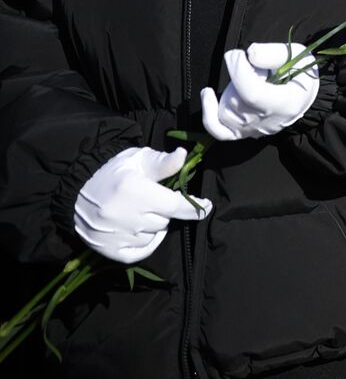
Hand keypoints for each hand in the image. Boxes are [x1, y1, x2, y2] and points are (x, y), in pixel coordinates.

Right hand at [74, 146, 211, 262]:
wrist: (74, 191)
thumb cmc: (112, 172)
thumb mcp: (137, 160)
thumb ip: (163, 163)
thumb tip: (184, 156)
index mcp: (134, 190)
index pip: (175, 206)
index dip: (195, 207)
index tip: (206, 206)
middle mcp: (125, 215)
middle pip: (164, 221)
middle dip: (163, 211)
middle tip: (150, 201)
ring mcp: (115, 235)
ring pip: (153, 236)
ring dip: (152, 227)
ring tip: (137, 213)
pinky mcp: (108, 250)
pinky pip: (139, 253)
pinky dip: (145, 244)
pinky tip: (139, 232)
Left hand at [200, 42, 318, 140]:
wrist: (302, 96)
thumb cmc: (299, 73)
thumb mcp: (296, 56)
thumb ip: (275, 54)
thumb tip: (250, 55)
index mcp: (286, 104)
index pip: (252, 94)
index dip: (238, 71)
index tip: (237, 54)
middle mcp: (268, 122)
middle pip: (237, 101)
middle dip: (239, 76)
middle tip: (254, 66)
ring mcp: (253, 130)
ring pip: (225, 111)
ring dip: (230, 90)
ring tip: (246, 78)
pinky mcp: (242, 132)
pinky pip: (218, 130)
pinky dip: (209, 114)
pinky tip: (208, 95)